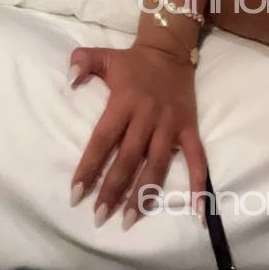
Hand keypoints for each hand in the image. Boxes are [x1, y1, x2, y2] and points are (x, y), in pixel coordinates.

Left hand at [68, 41, 207, 229]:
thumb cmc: (132, 61)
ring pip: (157, 165)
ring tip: (129, 220)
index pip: (102, 139)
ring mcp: (170, 124)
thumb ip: (81, 61)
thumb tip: (69, 78)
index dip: (89, 167)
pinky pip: (197, 158)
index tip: (76, 194)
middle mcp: (146, 116)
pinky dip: (199, 183)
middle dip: (113, 189)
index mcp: (123, 101)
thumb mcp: (104, 55)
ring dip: (144, 194)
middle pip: (129, 158)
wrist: (170, 49)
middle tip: (99, 216)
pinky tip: (197, 210)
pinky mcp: (190, 128)